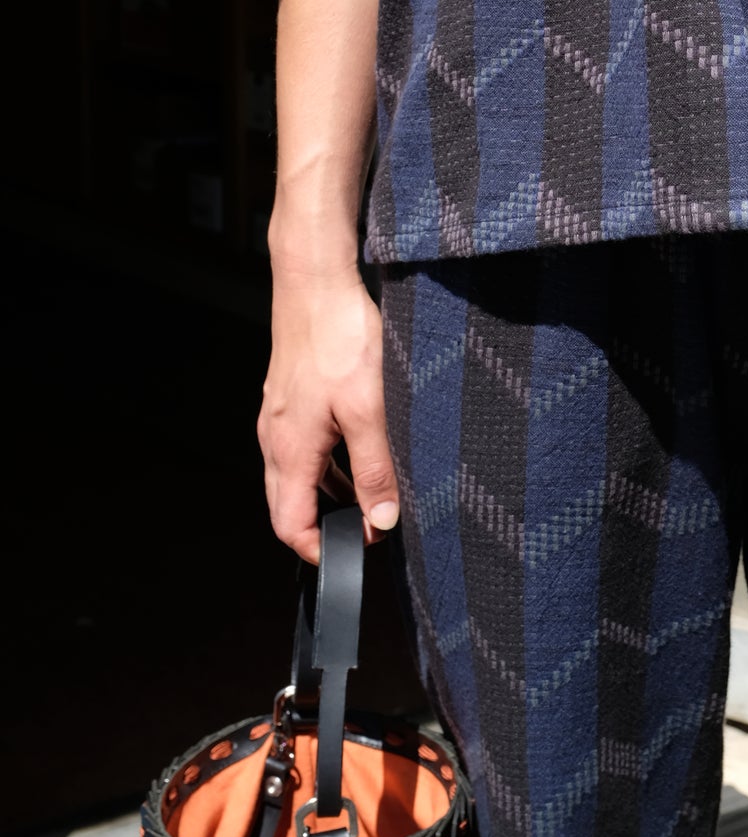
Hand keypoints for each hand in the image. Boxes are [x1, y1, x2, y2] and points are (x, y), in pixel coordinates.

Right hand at [259, 246, 398, 563]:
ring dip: (331, 494)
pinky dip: (330, 463)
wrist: (316, 280)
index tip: (354, 556)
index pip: (290, 524)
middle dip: (325, 527)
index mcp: (289, 450)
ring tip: (373, 497)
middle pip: (289, 504)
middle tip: (368, 532)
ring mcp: (282, 415)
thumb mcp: (369, 408)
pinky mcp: (292, 395)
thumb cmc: (338, 337)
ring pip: (299, 474)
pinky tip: (361, 452)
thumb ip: (375, 468)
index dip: (319, 550)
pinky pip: (305, 445)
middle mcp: (277, 437)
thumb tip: (381, 520)